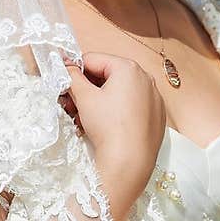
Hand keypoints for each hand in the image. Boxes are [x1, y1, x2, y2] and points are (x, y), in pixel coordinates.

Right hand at [61, 52, 166, 220]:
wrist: (129, 161)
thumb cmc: (108, 125)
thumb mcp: (84, 97)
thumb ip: (71, 76)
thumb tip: (64, 66)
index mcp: (129, 68)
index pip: (93, 59)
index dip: (74, 71)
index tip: (63, 83)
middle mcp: (145, 78)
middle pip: (107, 76)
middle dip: (86, 88)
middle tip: (71, 103)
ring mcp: (154, 98)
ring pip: (119, 92)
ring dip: (99, 100)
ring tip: (84, 117)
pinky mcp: (156, 116)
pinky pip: (132, 107)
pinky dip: (116, 111)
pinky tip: (105, 126)